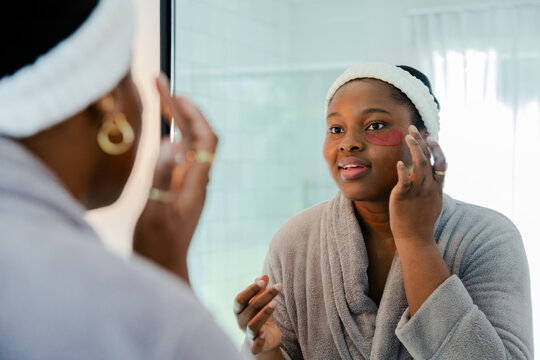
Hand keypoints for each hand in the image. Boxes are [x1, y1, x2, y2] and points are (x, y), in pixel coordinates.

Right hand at [133, 74, 217, 282]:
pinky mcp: (181, 189)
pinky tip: (162, 130)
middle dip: (180, 107)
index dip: (194, 114)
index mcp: (195, 183)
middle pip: (196, 135)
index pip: (206, 139)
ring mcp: (190, 184)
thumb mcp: (155, 212)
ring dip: (177, 119)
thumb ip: (162, 178)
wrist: (164, 268)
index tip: (176, 94)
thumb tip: (171, 143)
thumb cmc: (157, 245)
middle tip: (159, 82)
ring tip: (159, 98)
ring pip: (189, 143)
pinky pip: (182, 155)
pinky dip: (172, 135)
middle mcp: (197, 180)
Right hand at [234, 275, 282, 355]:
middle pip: (251, 307)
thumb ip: (261, 290)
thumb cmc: (259, 316)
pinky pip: (255, 346)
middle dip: (264, 296)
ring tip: (276, 302)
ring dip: (264, 313)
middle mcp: (241, 322)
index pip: (240, 298)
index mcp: (239, 310)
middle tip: (278, 287)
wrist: (263, 339)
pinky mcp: (256, 347)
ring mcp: (248, 334)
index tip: (264, 280)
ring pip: (253, 324)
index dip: (251, 289)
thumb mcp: (260, 302)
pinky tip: (265, 332)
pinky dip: (259, 340)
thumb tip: (264, 276)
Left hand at [389, 125, 446, 242]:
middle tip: (414, 128)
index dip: (436, 148)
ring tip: (408, 136)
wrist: (415, 237)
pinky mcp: (404, 196)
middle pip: (429, 159)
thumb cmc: (421, 220)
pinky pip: (404, 181)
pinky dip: (402, 171)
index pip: (441, 163)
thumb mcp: (433, 202)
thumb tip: (432, 177)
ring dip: (414, 149)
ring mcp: (417, 191)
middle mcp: (429, 187)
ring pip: (419, 165)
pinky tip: (399, 163)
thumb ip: (433, 187)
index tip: (429, 136)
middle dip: (422, 142)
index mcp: (437, 187)